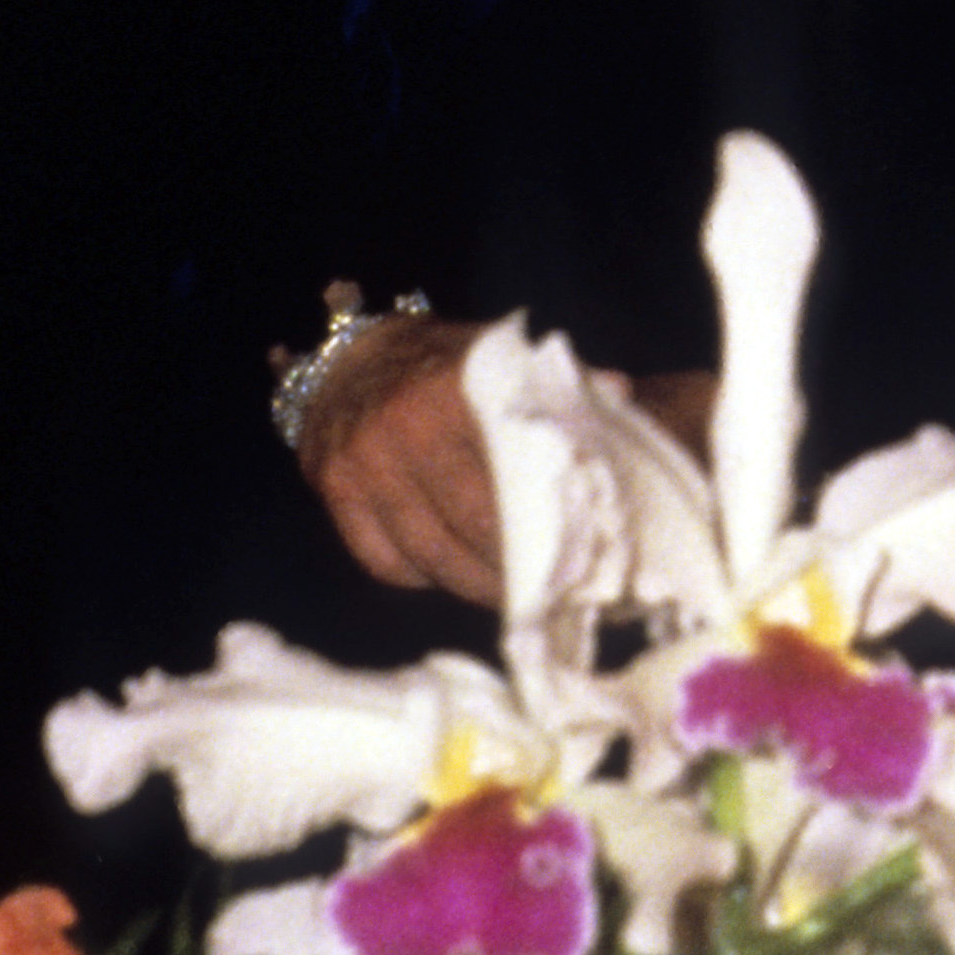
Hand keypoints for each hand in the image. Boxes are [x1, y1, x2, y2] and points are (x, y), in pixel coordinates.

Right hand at [298, 338, 719, 610]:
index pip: (509, 479)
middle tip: (548, 593)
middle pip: (469, 528)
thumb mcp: (502, 360)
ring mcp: (362, 461)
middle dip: (511, 570)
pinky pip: (383, 561)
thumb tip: (621, 393)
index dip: (545, 528)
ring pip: (427, 555)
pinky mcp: (333, 490)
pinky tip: (448, 571)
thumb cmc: (447, 367)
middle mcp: (404, 424)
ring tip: (509, 595)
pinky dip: (419, 575)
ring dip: (471, 585)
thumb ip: (556, 384)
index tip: (575, 558)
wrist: (352, 358)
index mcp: (458, 389)